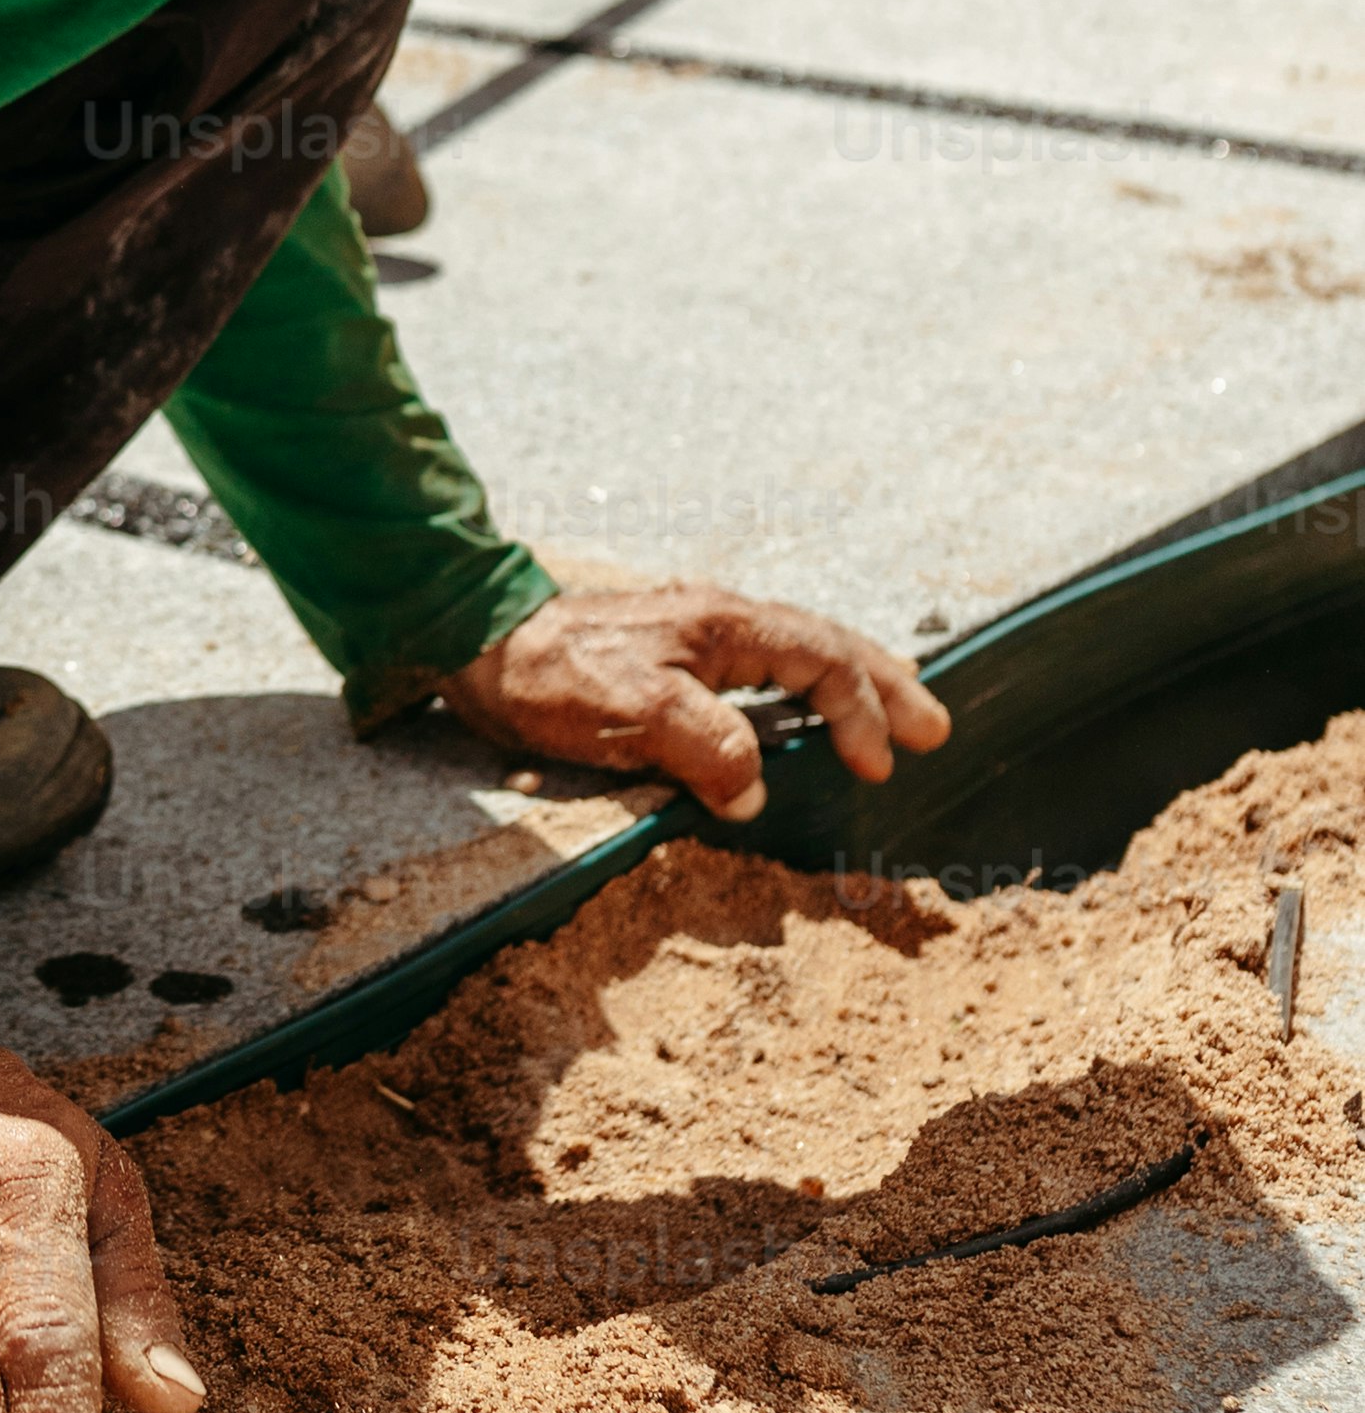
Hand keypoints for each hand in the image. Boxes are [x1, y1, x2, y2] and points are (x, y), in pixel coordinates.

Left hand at [438, 580, 950, 824]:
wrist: (478, 641)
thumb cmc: (551, 676)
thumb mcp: (632, 713)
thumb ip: (706, 748)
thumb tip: (756, 792)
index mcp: (724, 625)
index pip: (820, 660)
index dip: (859, 710)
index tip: (877, 764)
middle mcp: (719, 621)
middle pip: (825, 645)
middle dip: (884, 685)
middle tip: (934, 726)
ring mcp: (696, 635)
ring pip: (796, 651)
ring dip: (850, 684)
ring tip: (891, 716)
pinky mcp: (670, 656)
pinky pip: (761, 667)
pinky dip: (802, 688)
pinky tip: (803, 714)